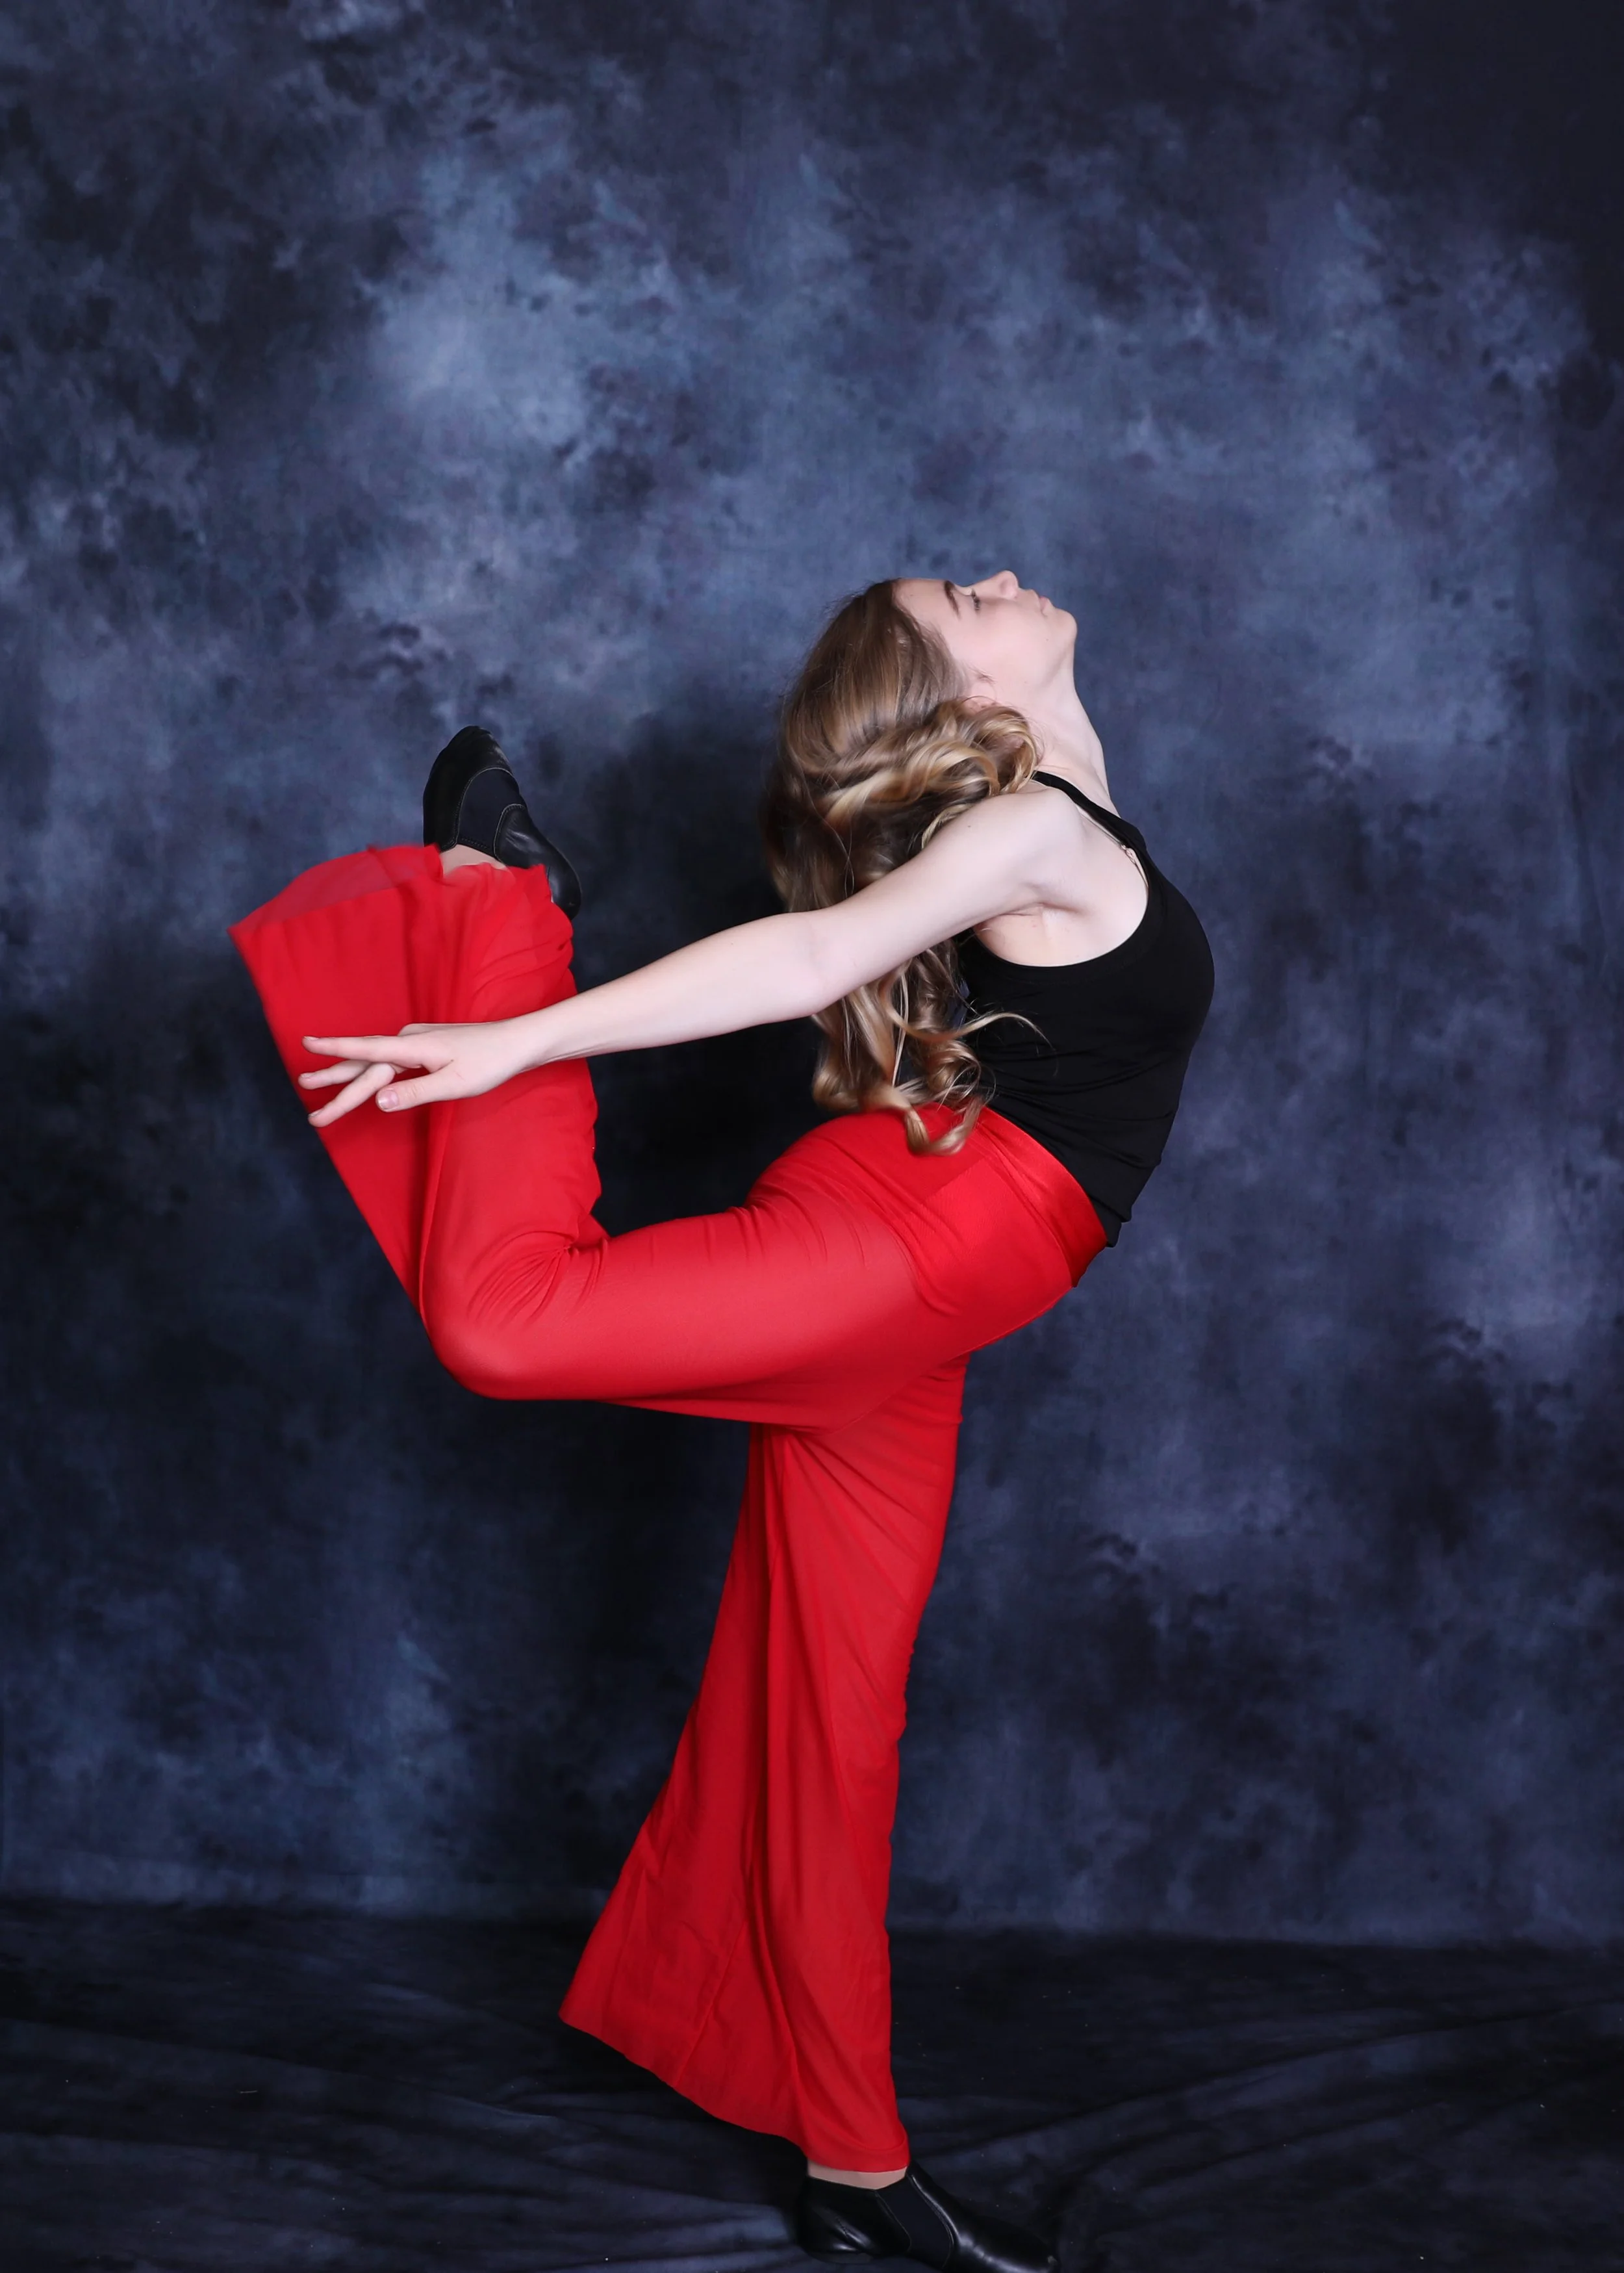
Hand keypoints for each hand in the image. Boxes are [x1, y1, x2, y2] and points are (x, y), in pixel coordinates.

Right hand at [298, 1018, 534, 1124]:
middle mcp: (409, 1040)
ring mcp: (415, 1042)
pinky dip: (367, 1071)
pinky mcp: (423, 1047)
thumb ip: (415, 1093)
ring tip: (314, 1084)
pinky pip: (386, 1061)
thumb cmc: (490, 1063)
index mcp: (413, 1047)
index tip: (306, 1044)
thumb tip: (377, 1101)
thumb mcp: (455, 1084)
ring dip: (345, 1075)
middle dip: (333, 1080)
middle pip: (364, 1063)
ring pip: (373, 1062)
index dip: (335, 1050)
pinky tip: (357, 1078)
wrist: (517, 1043)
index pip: (366, 1050)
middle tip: (303, 1091)